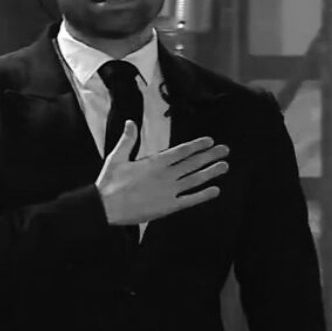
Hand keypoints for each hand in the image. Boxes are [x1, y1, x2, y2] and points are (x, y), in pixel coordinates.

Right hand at [96, 120, 228, 224]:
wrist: (106, 207)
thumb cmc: (109, 183)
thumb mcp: (116, 157)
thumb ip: (127, 140)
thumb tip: (130, 122)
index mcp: (155, 162)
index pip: (182, 151)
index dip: (197, 145)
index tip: (209, 141)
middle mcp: (166, 175)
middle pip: (193, 163)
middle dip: (210, 155)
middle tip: (225, 150)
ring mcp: (169, 191)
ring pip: (196, 179)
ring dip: (211, 172)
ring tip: (224, 166)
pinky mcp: (169, 206)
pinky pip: (190, 200)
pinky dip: (203, 195)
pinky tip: (215, 191)